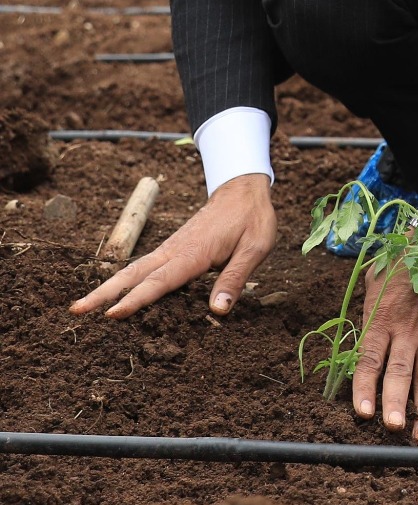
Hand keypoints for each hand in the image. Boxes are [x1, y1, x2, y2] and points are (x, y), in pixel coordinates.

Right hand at [72, 173, 274, 317]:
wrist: (243, 190)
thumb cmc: (252, 219)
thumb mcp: (254, 248)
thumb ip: (235, 279)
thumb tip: (217, 311)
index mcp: (194, 254)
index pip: (160, 281)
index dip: (136, 299)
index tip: (111, 314)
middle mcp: (174, 251)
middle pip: (133, 274)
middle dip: (103, 293)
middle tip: (75, 311)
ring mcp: (170, 248)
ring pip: (133, 269)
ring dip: (107, 287)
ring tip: (82, 306)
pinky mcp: (171, 248)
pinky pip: (144, 267)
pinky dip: (124, 280)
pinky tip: (114, 294)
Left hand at [350, 182, 417, 443]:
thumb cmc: (407, 257)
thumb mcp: (377, 278)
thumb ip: (368, 311)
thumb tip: (355, 339)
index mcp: (382, 318)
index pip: (370, 359)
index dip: (365, 388)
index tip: (362, 413)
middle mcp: (407, 331)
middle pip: (399, 373)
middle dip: (395, 403)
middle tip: (391, 428)